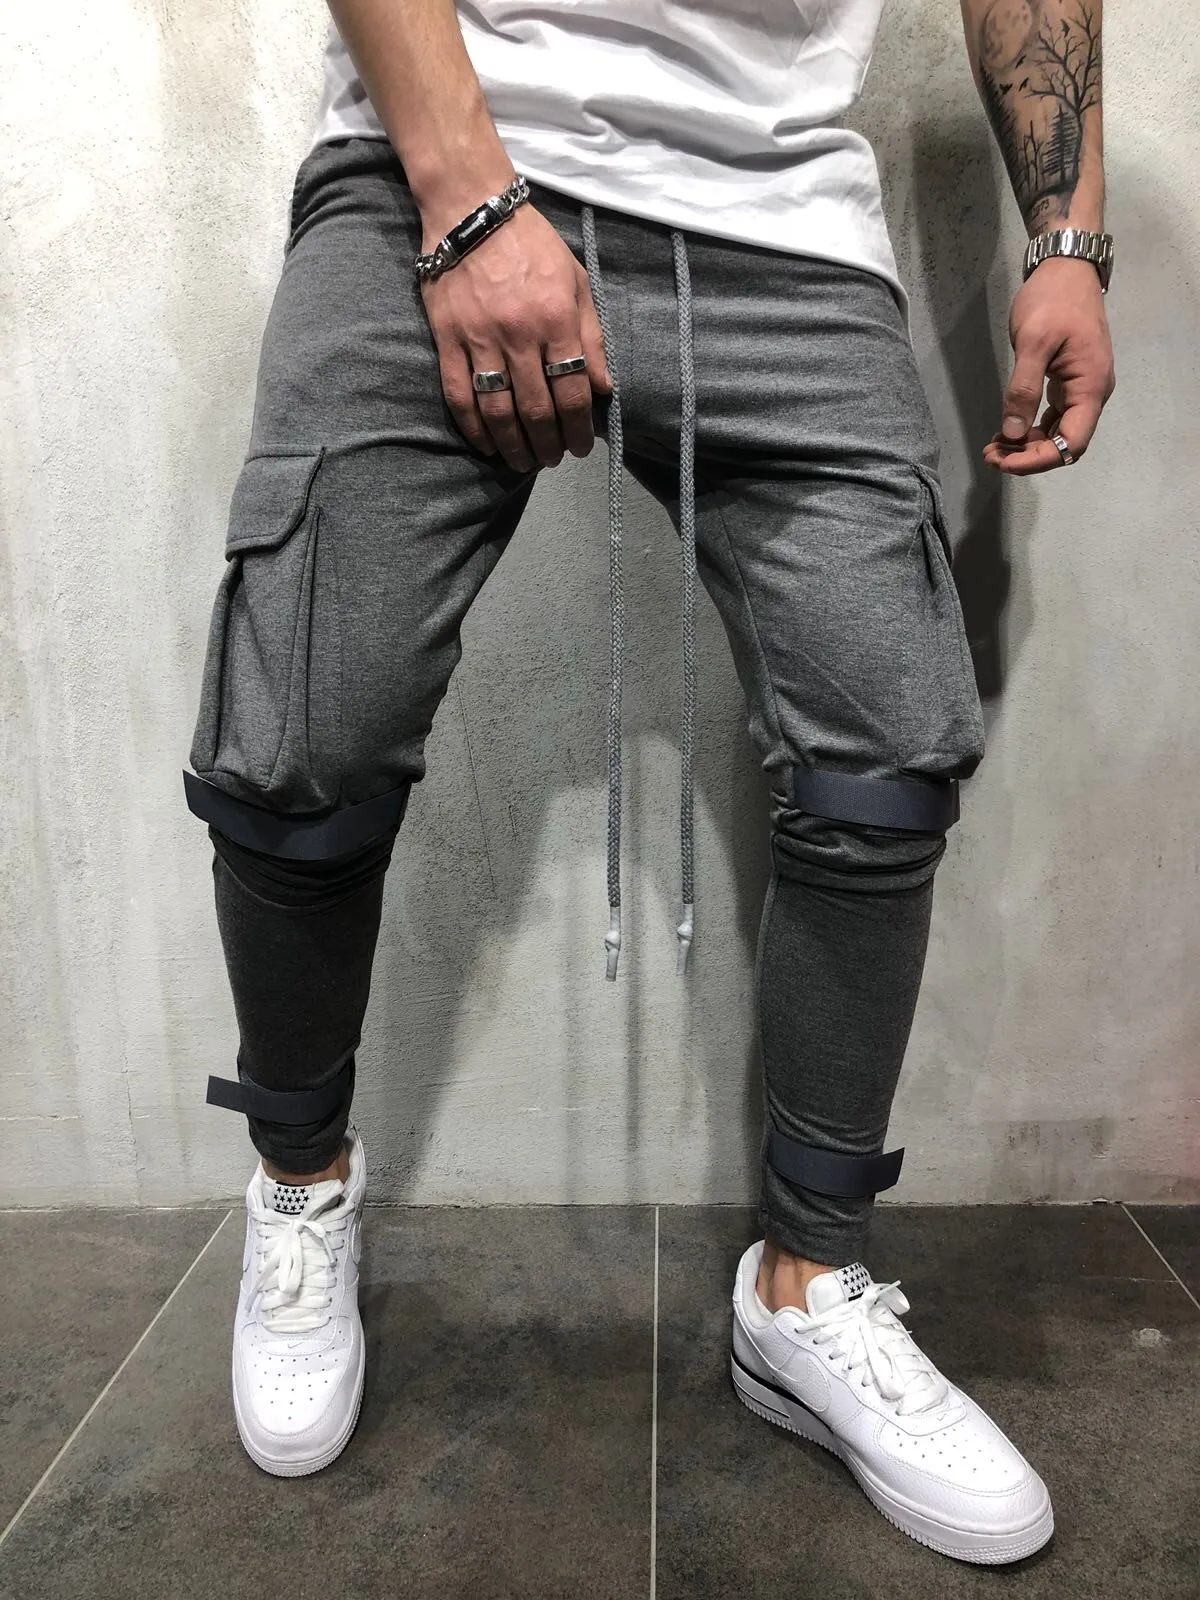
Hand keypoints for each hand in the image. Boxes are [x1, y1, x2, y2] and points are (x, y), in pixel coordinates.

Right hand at [419, 200, 612, 472]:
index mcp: (556, 319)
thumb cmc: (531, 245)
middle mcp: (520, 334)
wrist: (471, 209)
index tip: (581, 446)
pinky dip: (473, 428)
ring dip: (513, 445)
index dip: (579, 427)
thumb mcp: (576, 281)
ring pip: (498, 410)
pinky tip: (486, 445)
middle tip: (553, 460)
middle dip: (549, 443)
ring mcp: (480, 338)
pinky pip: (459, 395)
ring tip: (523, 462)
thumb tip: (605, 387)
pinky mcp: (447, 338)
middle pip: (538, 408)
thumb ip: (593, 335)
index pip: (573, 390)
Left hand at [984, 255, 1115, 475]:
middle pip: (1065, 443)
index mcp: (1090, 386)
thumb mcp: (1033, 342)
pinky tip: (1006, 430)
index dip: (1040, 459)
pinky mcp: (1068, 382)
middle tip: (991, 455)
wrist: (1066, 268)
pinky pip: (1053, 416)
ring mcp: (1081, 387)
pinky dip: (1030, 428)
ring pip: (1057, 432)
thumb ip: (1023, 389)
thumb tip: (1013, 433)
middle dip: (1028, 455)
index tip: (1006, 462)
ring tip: (993, 446)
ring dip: (1027, 444)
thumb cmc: (1053, 299)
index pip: (1072, 442)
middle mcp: (1092, 392)